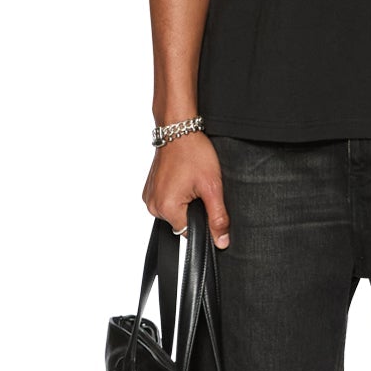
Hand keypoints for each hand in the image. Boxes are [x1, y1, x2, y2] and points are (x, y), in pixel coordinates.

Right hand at [142, 131, 231, 247]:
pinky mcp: (149, 189)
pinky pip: (167, 201)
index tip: (206, 200)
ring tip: (189, 180)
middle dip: (193, 209)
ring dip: (185, 201)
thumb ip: (217, 217)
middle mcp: (152, 205)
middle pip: (181, 222)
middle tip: (199, 186)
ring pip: (175, 212)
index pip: (190, 231)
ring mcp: (148, 197)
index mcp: (166, 208)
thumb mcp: (212, 187)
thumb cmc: (193, 152)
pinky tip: (182, 178)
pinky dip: (177, 194)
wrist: (178, 128)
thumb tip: (222, 242)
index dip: (203, 219)